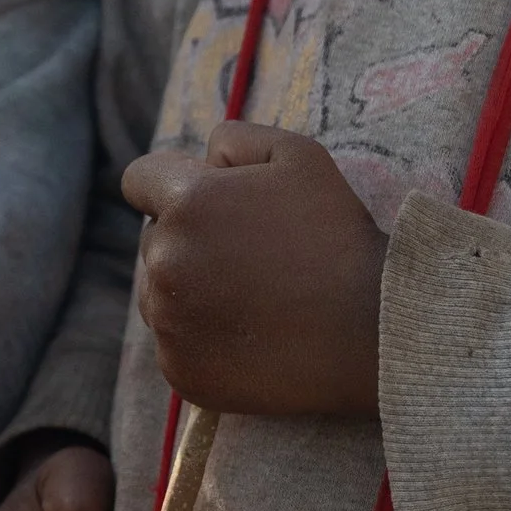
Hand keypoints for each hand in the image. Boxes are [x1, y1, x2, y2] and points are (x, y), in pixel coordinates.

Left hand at [122, 123, 383, 416]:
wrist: (372, 331)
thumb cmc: (339, 237)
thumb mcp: (300, 156)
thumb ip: (236, 139)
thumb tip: (202, 156)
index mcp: (186, 202)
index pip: (138, 180)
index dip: (171, 185)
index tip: (205, 204)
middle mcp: (164, 262)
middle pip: (154, 240)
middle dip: (189, 241)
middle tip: (250, 259)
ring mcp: (169, 322)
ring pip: (159, 295)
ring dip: (189, 292)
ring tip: (253, 300)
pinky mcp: (179, 370)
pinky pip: (174, 344)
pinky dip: (202, 341)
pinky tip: (251, 337)